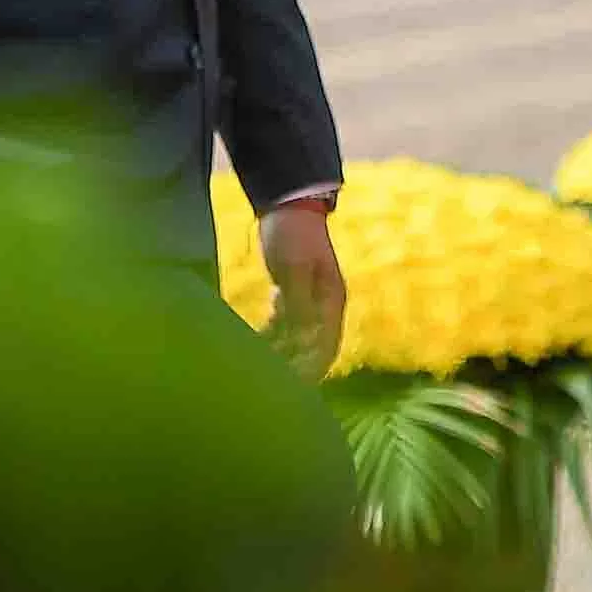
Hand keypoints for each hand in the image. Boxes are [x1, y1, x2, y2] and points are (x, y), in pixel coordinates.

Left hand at [258, 202, 344, 378]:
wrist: (288, 203)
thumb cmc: (292, 234)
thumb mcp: (293, 269)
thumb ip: (299, 305)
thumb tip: (303, 342)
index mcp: (331, 301)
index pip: (325, 347)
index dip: (311, 371)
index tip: (291, 388)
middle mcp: (326, 304)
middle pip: (314, 347)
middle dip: (295, 366)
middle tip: (270, 383)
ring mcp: (311, 298)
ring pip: (299, 337)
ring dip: (283, 352)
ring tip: (260, 364)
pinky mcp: (295, 292)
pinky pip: (287, 322)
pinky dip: (275, 334)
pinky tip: (260, 338)